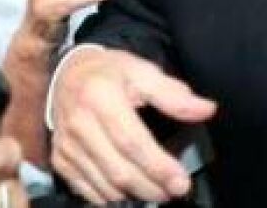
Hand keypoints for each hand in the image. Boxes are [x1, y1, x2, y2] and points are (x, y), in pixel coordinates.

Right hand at [50, 48, 215, 203]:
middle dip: (152, 188)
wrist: (68, 74)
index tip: (181, 182)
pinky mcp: (60, 159)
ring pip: (105, 186)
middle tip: (175, 191)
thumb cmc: (109, 73)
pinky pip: (88, 191)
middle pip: (119, 171)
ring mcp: (67, 145)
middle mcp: (79, 124)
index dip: (159, 167)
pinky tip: (130, 191)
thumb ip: (173, 94)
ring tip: (156, 191)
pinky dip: (111, 197)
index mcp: (100, 97)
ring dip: (135, 195)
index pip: (132, 142)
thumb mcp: (141, 71)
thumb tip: (206, 109)